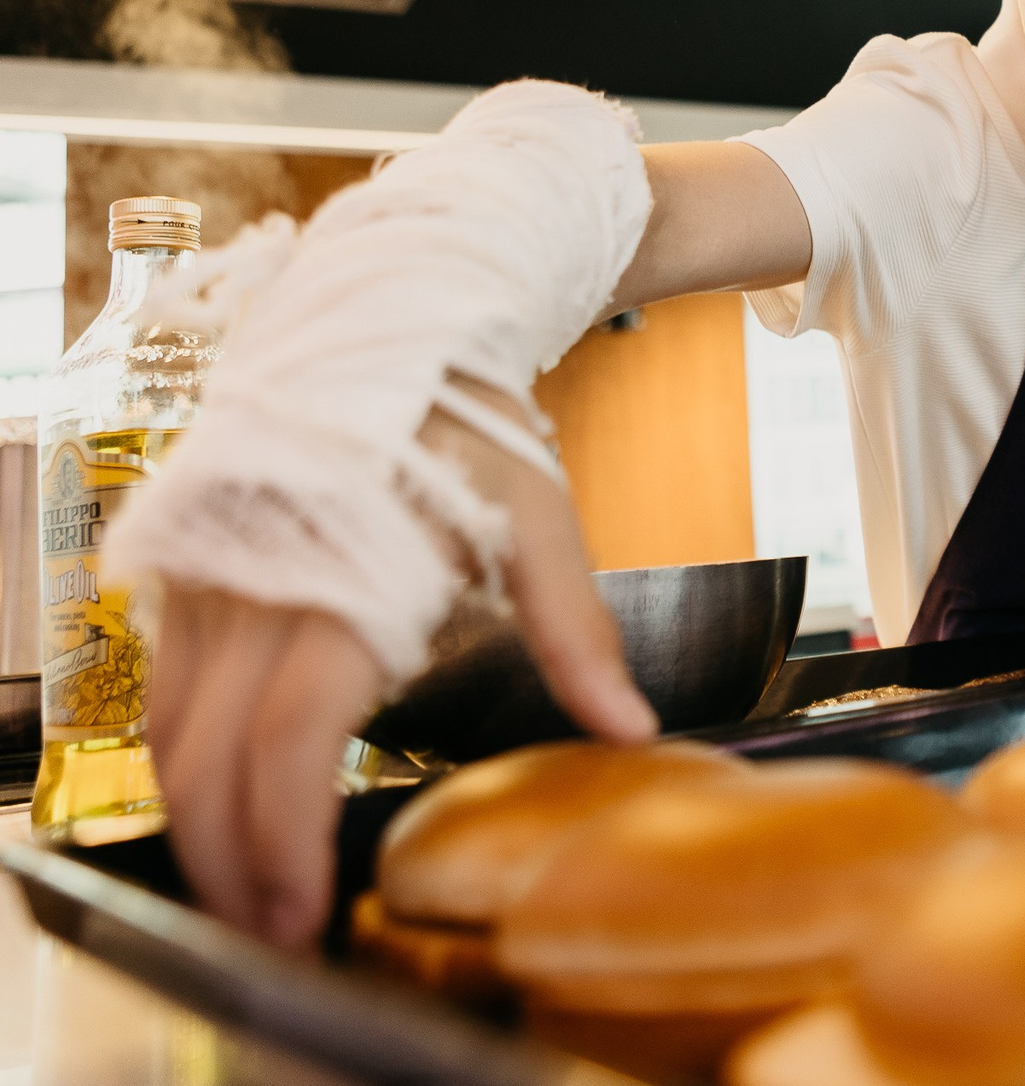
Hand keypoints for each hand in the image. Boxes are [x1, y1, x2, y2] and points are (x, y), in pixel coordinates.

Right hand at [150, 392, 654, 949]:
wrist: (393, 319)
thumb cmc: (469, 420)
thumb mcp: (539, 515)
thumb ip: (576, 631)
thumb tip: (631, 727)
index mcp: (341, 575)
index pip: (289, 739)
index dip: (287, 836)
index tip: (307, 907)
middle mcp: (254, 583)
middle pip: (211, 759)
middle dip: (233, 860)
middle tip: (277, 933)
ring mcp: (209, 575)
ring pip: (170, 731)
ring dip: (200, 821)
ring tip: (252, 889)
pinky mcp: (187, 566)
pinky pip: (165, 687)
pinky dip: (185, 760)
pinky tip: (226, 803)